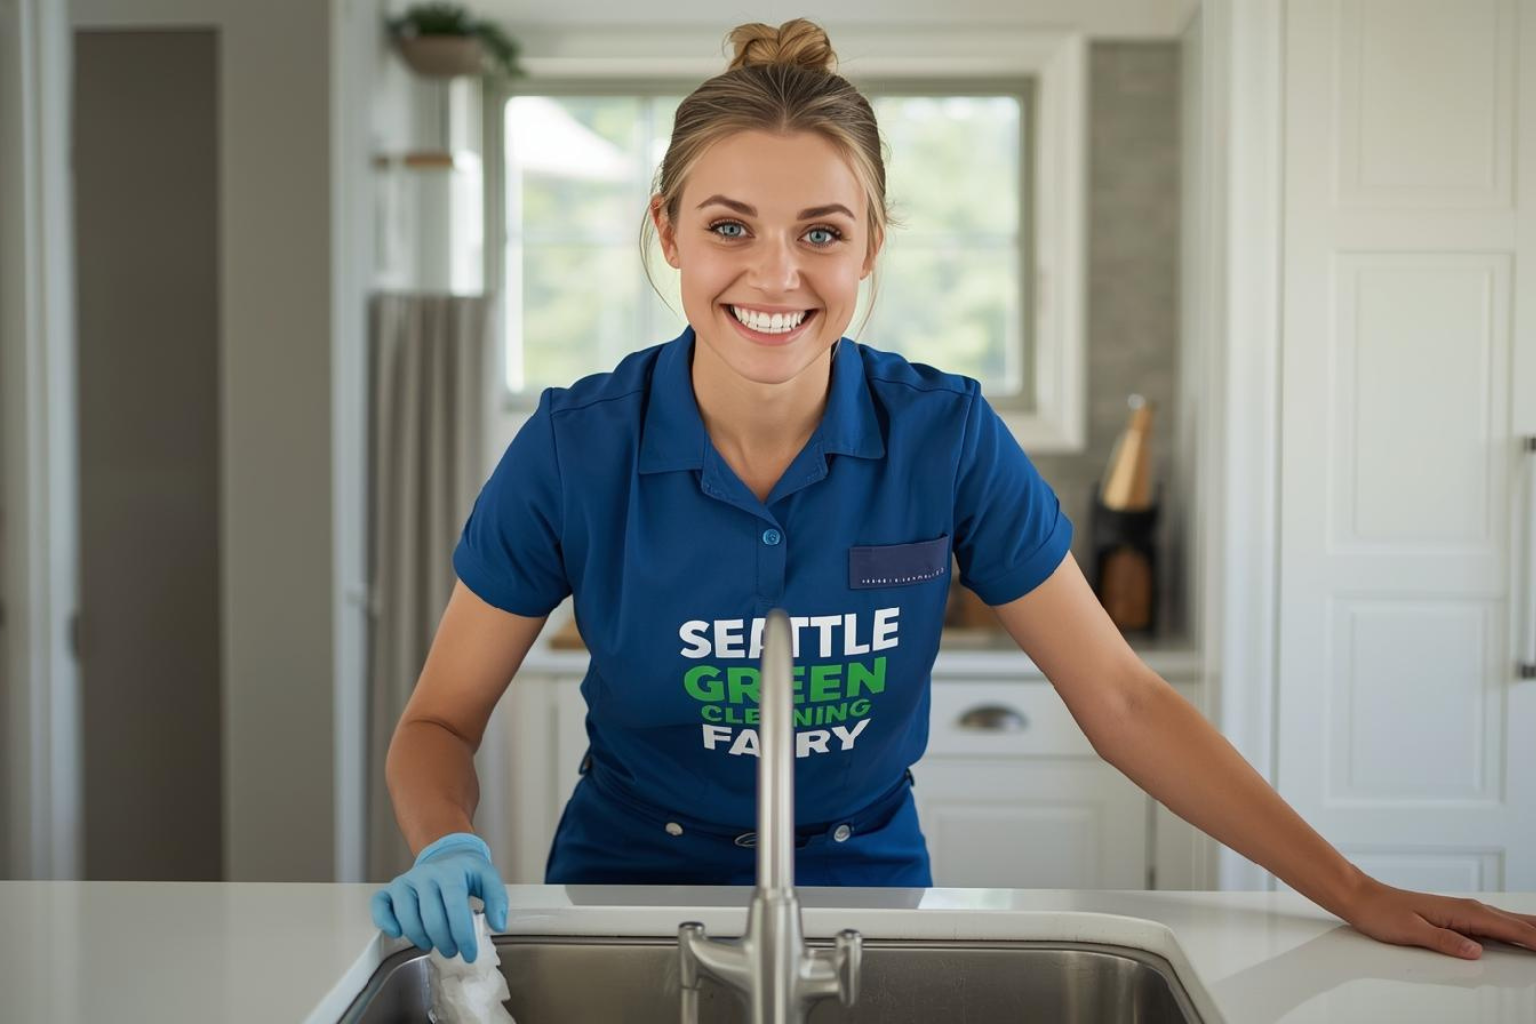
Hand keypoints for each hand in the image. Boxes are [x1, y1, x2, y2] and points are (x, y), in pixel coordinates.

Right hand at [371, 832, 509, 962]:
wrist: (447, 852)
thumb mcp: (488, 878)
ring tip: (433, 944)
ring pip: (407, 918)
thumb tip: (497, 925)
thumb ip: (497, 900)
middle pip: (432, 919)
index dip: (463, 937)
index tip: (469, 954)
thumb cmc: (466, 870)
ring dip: (420, 938)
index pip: (455, 911)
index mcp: (451, 873)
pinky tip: (399, 932)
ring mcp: (406, 881)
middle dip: (444, 943)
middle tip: (453, 951)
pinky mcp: (391, 888)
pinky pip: (380, 906)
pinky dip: (386, 922)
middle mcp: (425, 875)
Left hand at [1341, 876, 1535, 957]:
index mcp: (1465, 912)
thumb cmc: (1382, 914)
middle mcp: (1470, 909)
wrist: (1363, 899)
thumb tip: (1476, 951)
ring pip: (1512, 921)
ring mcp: (1467, 912)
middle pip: (1520, 922)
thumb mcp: (1411, 931)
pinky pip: (1498, 924)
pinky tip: (1524, 935)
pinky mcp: (1460, 917)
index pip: (1513, 929)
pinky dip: (1518, 930)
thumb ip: (1445, 941)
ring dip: (1533, 929)